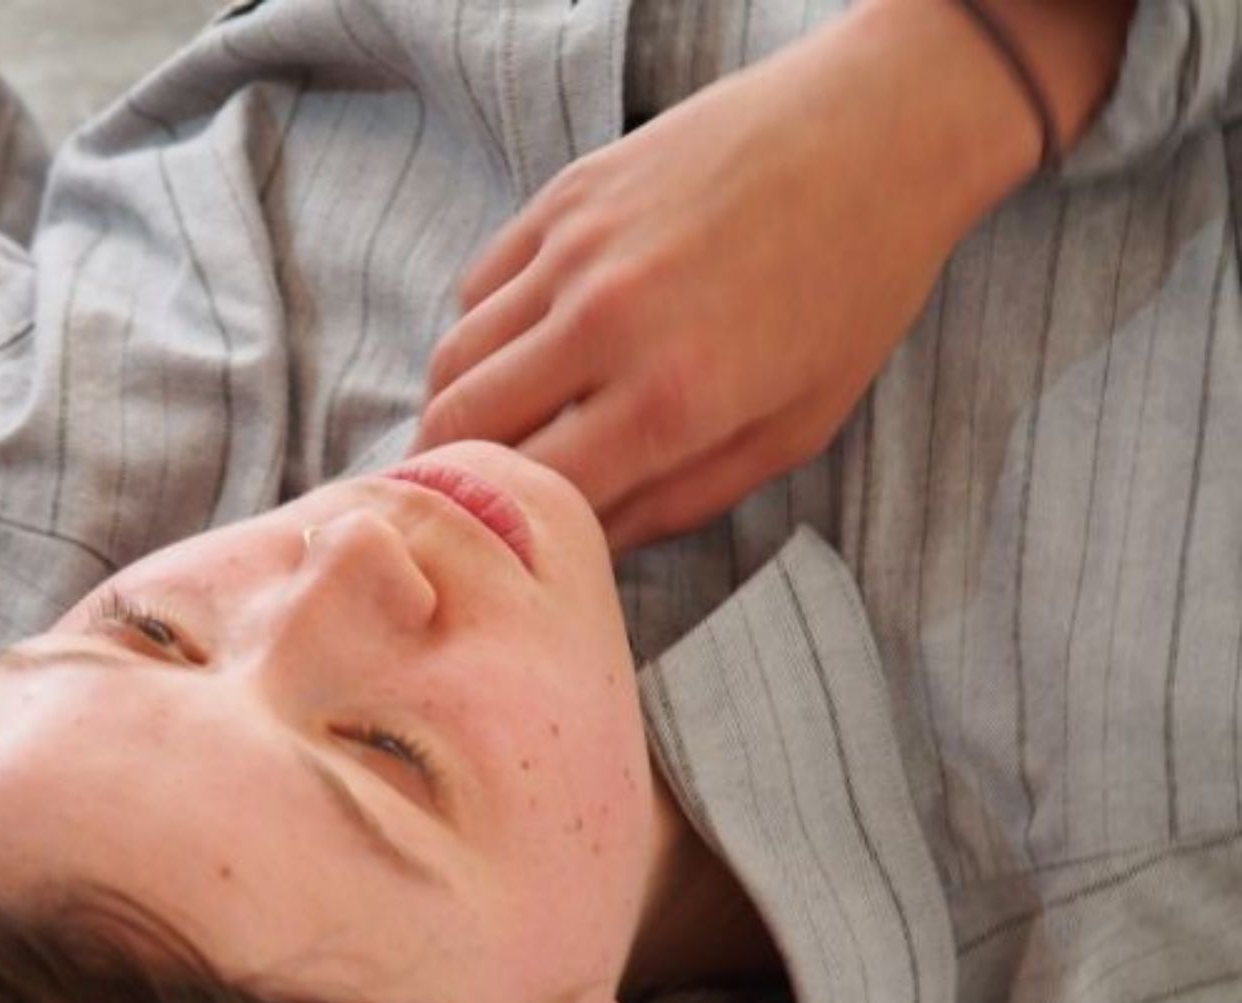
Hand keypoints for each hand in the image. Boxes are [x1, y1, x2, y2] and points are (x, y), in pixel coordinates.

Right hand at [414, 0, 1038, 553]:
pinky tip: (526, 348)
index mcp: (671, 399)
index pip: (526, 491)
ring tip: (496, 427)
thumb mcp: (789, 431)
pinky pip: (476, 290)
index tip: (510, 539)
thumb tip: (585, 544)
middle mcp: (606, 322)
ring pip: (451, 358)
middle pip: (459, 427)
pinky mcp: (563, 198)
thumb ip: (678, 503)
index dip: (506, 528)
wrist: (878, 132)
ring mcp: (575, 251)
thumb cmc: (849, 293)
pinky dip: (482, 334)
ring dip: (459, 405)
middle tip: (479, 493)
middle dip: (458, 472)